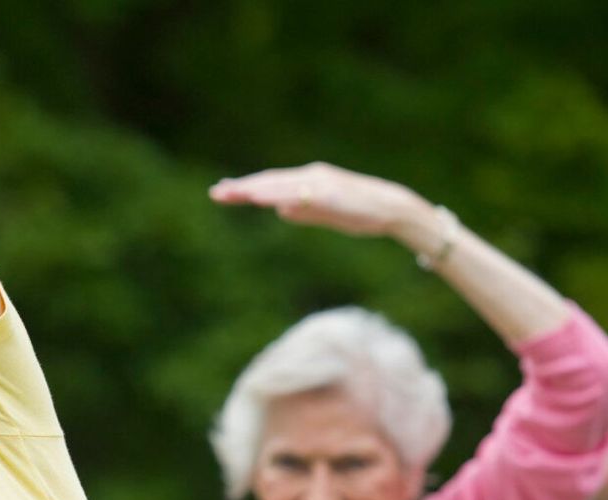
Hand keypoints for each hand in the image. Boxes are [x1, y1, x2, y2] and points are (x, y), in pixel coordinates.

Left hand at [209, 162, 430, 238]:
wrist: (391, 210)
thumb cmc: (360, 213)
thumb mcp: (325, 214)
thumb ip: (304, 212)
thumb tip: (281, 211)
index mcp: (307, 181)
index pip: (270, 184)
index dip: (245, 188)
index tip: (222, 192)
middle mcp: (311, 177)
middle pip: (269, 181)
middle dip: (242, 188)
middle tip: (216, 193)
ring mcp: (320, 183)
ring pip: (282, 185)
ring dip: (257, 189)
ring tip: (234, 194)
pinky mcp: (331, 194)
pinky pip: (302, 194)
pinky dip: (282, 195)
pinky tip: (266, 199)